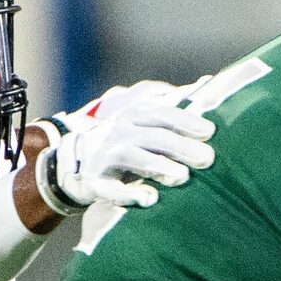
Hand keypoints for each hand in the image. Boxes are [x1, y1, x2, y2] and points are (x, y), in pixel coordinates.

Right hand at [44, 82, 214, 211]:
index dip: (187, 121)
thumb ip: (168, 107)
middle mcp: (120, 132)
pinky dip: (131, 195)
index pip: (163, 114)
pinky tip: (150, 199)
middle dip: (182, 146)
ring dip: (159, 166)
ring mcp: (106, 156)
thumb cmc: (118, 141)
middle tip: (208, 158)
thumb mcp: (139, 120)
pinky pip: (114, 189)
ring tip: (183, 177)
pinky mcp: (96, 182)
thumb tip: (206, 81)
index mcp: (133, 116)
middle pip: (154, 136)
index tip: (210, 131)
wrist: (70, 163)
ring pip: (135, 158)